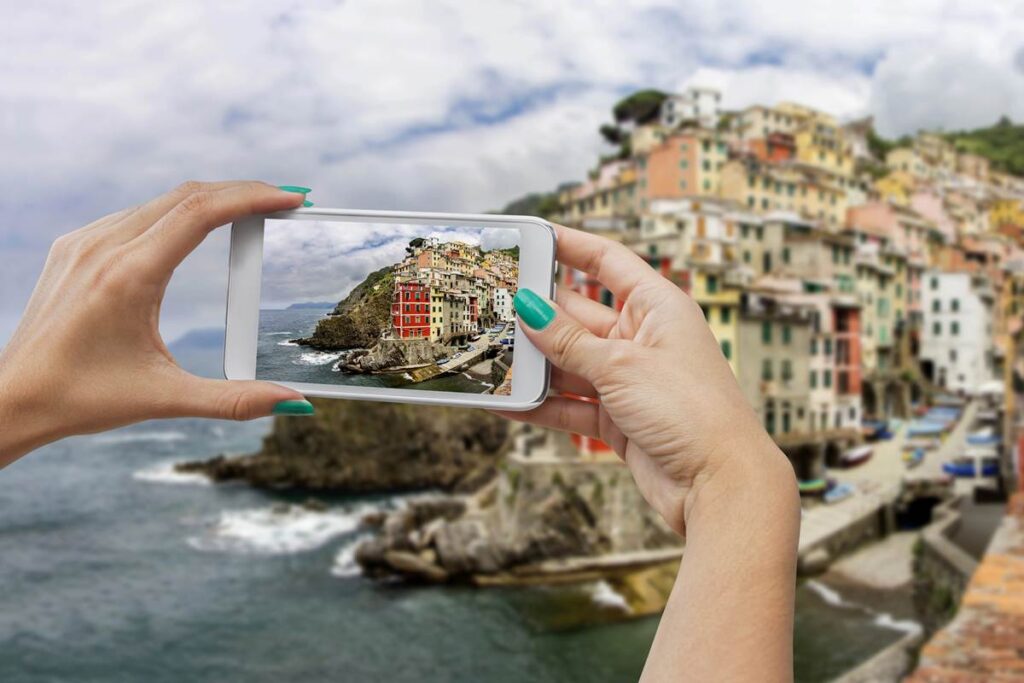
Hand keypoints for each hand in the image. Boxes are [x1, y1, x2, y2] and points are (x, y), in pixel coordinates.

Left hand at [0, 181, 312, 465]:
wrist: (10, 398)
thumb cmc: (81, 398)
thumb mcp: (164, 398)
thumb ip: (233, 399)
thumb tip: (291, 401)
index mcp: (127, 275)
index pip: (201, 212)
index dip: (253, 198)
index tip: (291, 199)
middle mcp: (103, 247)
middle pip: (188, 196)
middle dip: (242, 192)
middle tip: (285, 201)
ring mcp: (85, 242)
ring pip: (161, 201)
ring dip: (211, 199)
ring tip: (251, 210)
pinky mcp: (74, 247)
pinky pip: (136, 214)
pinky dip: (176, 211)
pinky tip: (195, 226)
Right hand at [497, 224, 796, 535]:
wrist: (718, 484)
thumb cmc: (690, 411)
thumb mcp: (621, 366)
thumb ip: (570, 341)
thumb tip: (530, 309)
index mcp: (658, 308)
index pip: (608, 262)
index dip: (571, 246)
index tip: (533, 237)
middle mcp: (643, 339)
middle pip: (579, 315)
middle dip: (538, 313)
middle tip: (492, 306)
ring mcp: (630, 380)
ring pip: (570, 362)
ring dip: (535, 363)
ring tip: (490, 355)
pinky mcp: (619, 418)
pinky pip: (571, 404)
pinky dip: (541, 405)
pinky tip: (506, 402)